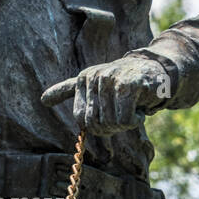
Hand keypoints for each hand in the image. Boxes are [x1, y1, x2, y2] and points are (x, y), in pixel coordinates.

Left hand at [41, 55, 170, 135]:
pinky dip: (134, 121)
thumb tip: (43, 100)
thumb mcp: (93, 83)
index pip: (81, 119)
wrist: (155, 71)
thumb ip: (68, 91)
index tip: (109, 118)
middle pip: (95, 123)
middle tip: (123, 115)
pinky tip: (140, 109)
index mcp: (83, 79)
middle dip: (112, 127)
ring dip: (125, 123)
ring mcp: (111, 79)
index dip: (97, 127)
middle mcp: (94, 77)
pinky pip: (125, 120)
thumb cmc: (122, 81)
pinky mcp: (130, 84)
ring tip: (132, 107)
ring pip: (110, 123)